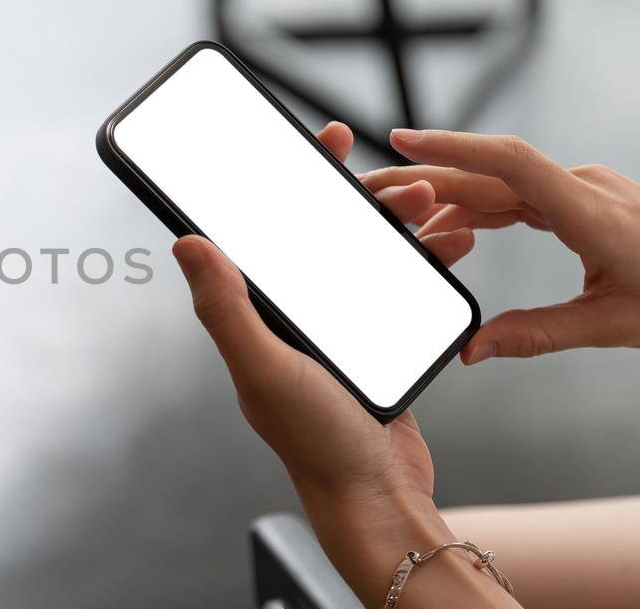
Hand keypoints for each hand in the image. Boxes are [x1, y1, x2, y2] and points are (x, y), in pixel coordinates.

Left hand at [173, 123, 519, 605]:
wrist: (377, 499)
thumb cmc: (316, 441)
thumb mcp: (264, 368)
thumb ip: (226, 306)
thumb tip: (185, 241)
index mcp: (258, 315)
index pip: (266, 231)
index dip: (289, 181)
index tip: (322, 140)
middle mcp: (291, 317)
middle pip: (324, 233)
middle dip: (365, 198)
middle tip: (406, 179)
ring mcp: (336, 329)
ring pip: (368, 255)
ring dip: (403, 225)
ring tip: (441, 207)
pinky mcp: (376, 343)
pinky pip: (399, 286)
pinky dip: (426, 261)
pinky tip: (454, 246)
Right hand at [360, 128, 639, 363]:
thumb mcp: (615, 326)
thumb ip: (537, 335)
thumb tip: (474, 352)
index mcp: (587, 212)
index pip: (508, 163)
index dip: (452, 149)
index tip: (402, 139)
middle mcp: (581, 189)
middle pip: (488, 173)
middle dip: (425, 175)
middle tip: (369, 187)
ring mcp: (584, 190)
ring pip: (501, 184)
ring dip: (448, 193)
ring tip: (401, 214)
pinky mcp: (586, 201)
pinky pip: (522, 195)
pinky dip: (481, 206)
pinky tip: (456, 225)